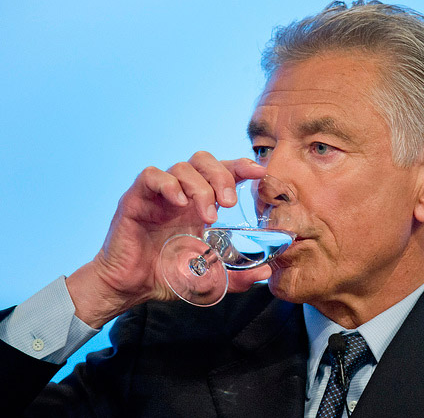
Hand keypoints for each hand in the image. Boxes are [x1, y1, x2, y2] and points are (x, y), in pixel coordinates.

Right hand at [66, 152, 267, 327]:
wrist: (131, 287)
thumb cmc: (167, 276)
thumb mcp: (210, 277)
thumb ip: (238, 276)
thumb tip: (267, 271)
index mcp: (200, 204)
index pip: (223, 172)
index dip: (241, 166)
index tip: (260, 172)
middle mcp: (181, 194)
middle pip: (204, 160)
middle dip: (222, 175)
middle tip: (230, 203)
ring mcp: (158, 194)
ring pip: (182, 166)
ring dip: (200, 187)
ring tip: (208, 216)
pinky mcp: (136, 198)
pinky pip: (151, 175)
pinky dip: (169, 184)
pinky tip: (179, 203)